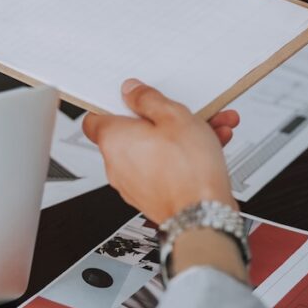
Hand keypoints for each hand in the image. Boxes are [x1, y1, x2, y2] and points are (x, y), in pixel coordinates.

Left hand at [83, 79, 237, 223]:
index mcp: (113, 140)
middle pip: (136, 133)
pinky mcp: (152, 196)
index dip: (115, 105)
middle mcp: (117, 164)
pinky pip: (165, 168)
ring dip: (181, 137)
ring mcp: (134, 183)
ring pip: (156, 150)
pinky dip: (183, 158)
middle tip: (185, 113)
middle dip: (165, 119)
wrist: (204, 216)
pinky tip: (212, 148)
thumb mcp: (173, 117)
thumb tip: (131, 91)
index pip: (96, 117)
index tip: (136, 97)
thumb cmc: (188, 170)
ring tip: (209, 129)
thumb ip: (148, 99)